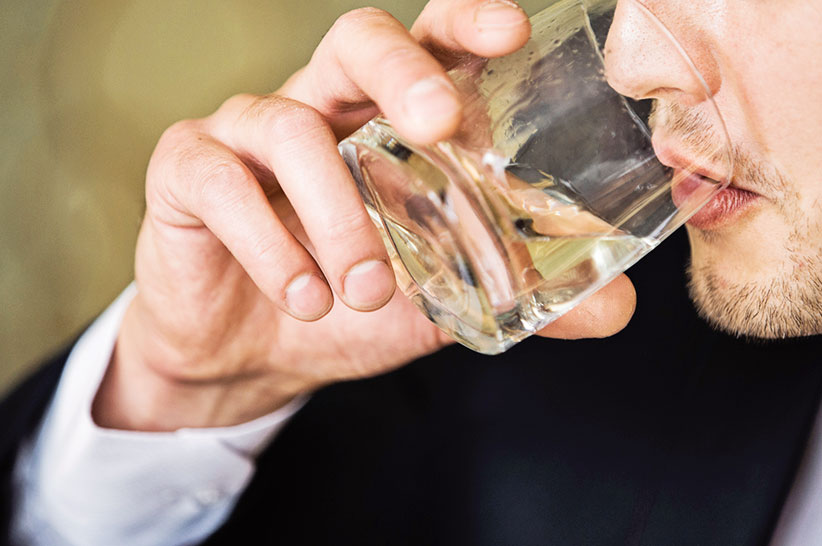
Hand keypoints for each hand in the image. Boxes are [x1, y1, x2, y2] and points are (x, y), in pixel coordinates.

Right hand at [93, 0, 635, 431]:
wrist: (252, 354)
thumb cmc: (349, 305)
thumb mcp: (440, 299)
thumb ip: (515, 291)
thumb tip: (617, 310)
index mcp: (382, 118)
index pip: (426, 41)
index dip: (463, 21)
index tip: (508, 31)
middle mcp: (319, 105)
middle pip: (355, 39)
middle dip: (400, 72)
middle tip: (435, 130)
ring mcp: (246, 131)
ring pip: (287, 124)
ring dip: (338, 212)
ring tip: (366, 290)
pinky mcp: (187, 171)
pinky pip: (219, 181)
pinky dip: (269, 243)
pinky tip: (301, 296)